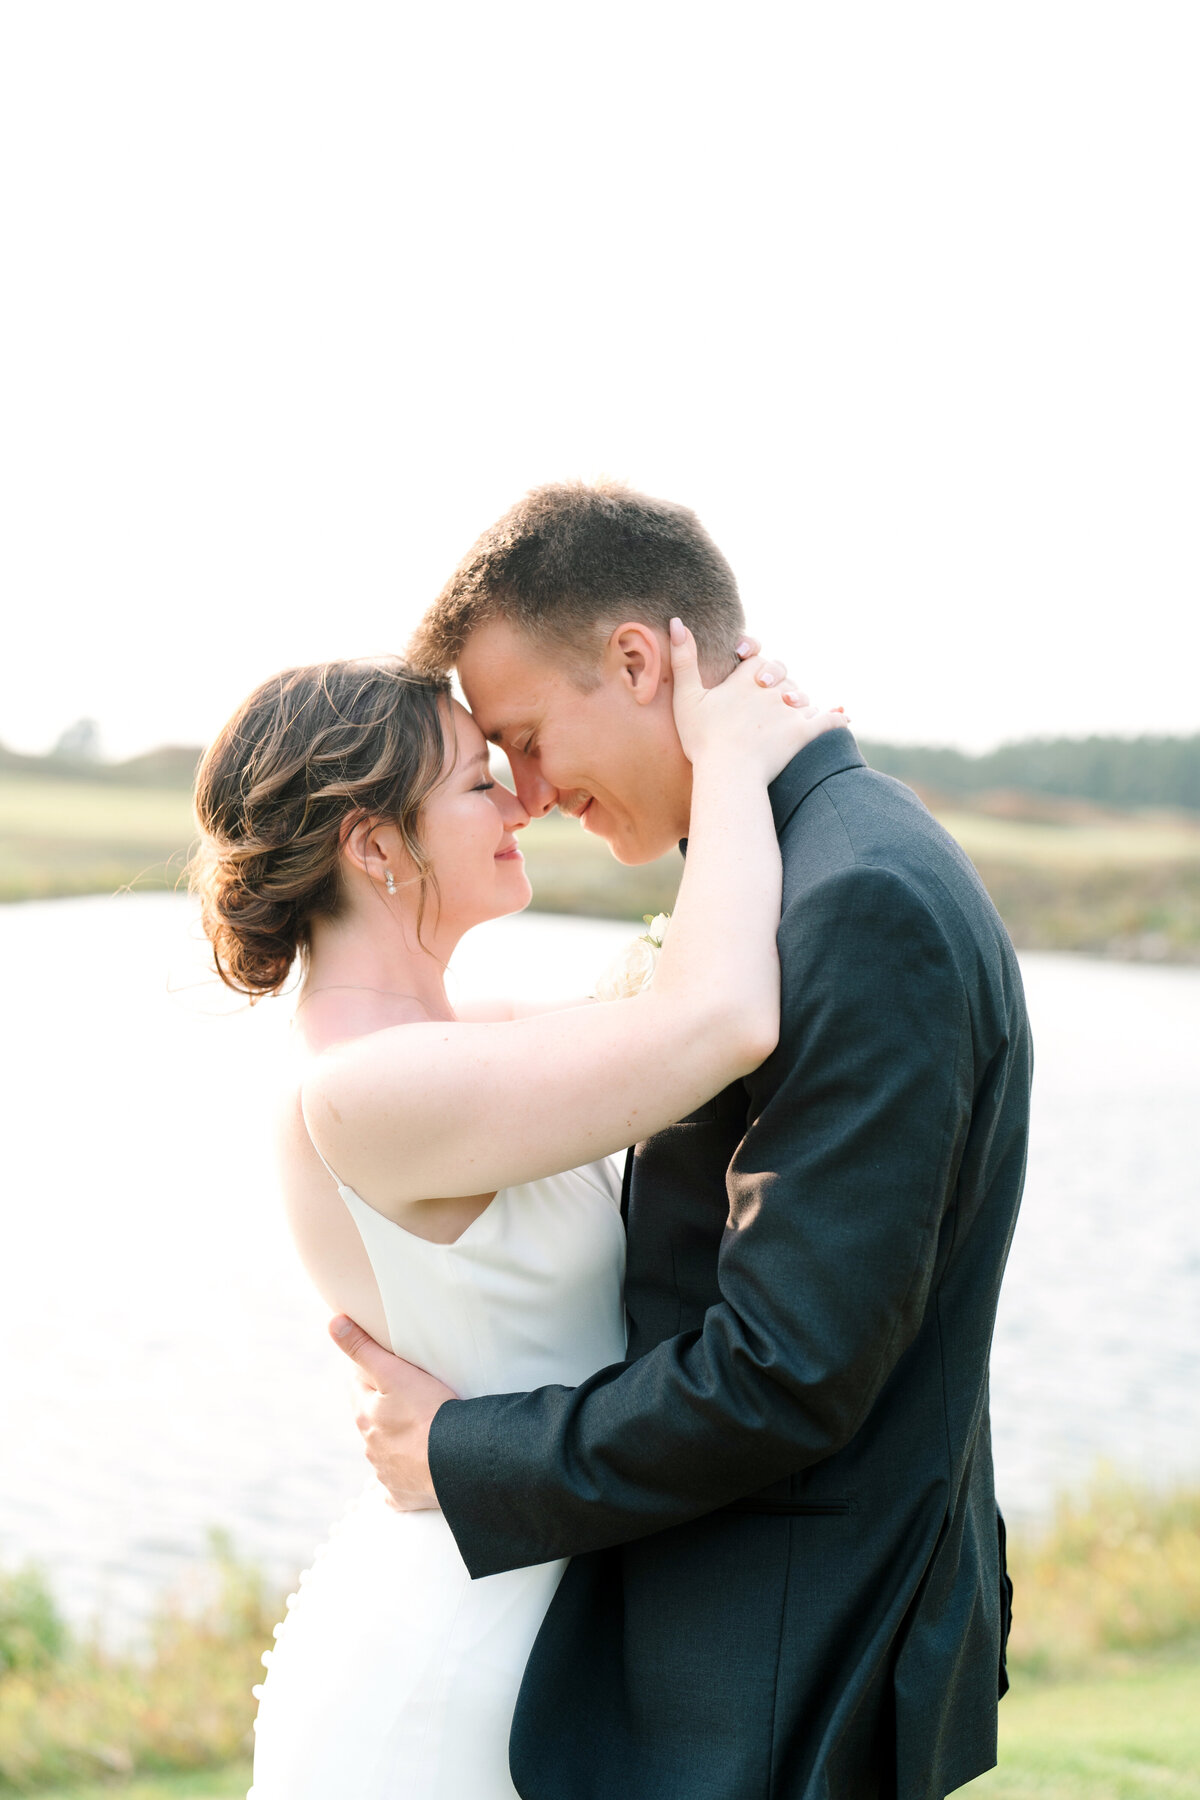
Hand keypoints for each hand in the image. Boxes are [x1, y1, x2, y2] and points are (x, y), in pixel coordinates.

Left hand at [329, 1315, 457, 1510]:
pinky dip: (403, 1478)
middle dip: (386, 1408)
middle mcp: (370, 1445)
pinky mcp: (403, 1495)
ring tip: (423, 1429)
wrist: (457, 1461)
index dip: (375, 1373)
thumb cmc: (428, 1413)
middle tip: (414, 1396)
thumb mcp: (394, 1372)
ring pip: (385, 1451)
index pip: (360, 1385)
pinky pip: (397, 1486)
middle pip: (373, 1419)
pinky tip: (415, 1471)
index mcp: (365, 1414)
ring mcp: (385, 1472)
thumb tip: (333, 1323)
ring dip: (397, 1440)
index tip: (394, 1368)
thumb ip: (363, 1348)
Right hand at [669, 618, 848, 782]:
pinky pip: (827, 721)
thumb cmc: (703, 738)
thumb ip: (683, 659)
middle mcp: (771, 690)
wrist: (729, 772)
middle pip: (780, 675)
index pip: (756, 659)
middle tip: (767, 693)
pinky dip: (835, 718)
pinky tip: (843, 717)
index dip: (752, 657)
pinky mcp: (804, 732)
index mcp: (745, 679)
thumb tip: (676, 621)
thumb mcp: (687, 697)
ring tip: (794, 710)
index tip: (746, 661)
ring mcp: (790, 711)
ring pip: (801, 697)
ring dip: (798, 701)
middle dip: (776, 681)